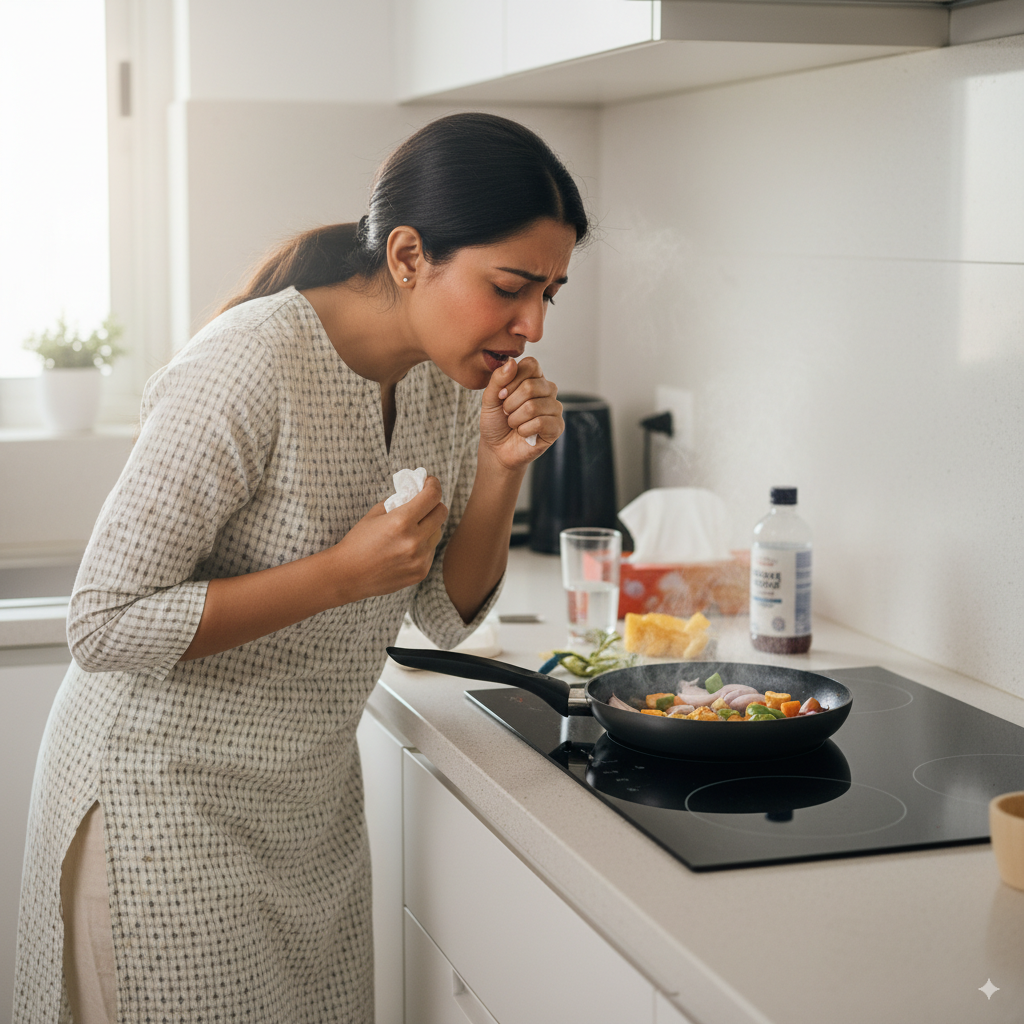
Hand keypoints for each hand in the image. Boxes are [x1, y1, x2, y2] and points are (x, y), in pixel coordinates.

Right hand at [329, 477, 447, 601]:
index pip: (432, 497)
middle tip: (424, 503)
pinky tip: (406, 548)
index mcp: (401, 521)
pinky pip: (431, 551)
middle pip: (441, 513)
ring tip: (412, 528)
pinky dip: (423, 545)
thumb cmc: (358, 542)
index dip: (433, 485)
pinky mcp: (421, 572)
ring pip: (438, 533)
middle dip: (434, 504)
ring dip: (430, 526)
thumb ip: (398, 502)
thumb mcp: (375, 514)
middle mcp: (414, 541)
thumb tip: (416, 493)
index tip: (430, 483)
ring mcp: (419, 559)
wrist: (347, 576)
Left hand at [479, 357, 563, 469]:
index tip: (502, 395)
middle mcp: (547, 390)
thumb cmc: (495, 421)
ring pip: (533, 407)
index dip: (512, 381)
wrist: (497, 449)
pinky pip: (541, 423)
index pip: (531, 365)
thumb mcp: (490, 398)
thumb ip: (498, 378)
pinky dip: (524, 430)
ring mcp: (554, 408)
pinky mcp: (557, 426)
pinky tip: (523, 433)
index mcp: (533, 377)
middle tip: (507, 413)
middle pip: (531, 387)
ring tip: (514, 424)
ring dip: (515, 419)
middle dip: (510, 404)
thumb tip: (512, 363)